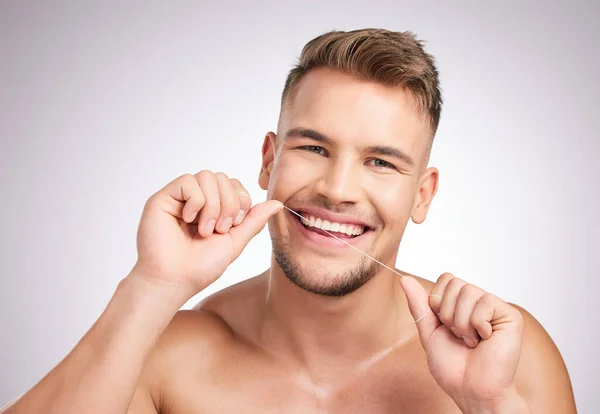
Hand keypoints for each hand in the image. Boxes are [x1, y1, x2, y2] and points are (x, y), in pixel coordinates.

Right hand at [132, 171, 282, 297]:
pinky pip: (187, 181)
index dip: (240, 200)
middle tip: (220, 229)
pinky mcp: (163, 198)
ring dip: (213, 205)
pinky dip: (195, 202)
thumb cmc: (200, 267)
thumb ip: (254, 220)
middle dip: (228, 204)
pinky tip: (188, 219)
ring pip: (207, 176)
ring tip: (204, 229)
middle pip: (222, 177)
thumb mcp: (235, 241)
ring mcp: (179, 198)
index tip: (232, 226)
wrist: (175, 280)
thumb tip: (277, 203)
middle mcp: (196, 200)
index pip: (233, 184)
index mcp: (212, 208)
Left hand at [399, 273, 525, 411]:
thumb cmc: (453, 366)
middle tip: (459, 336)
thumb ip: (419, 304)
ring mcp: (495, 307)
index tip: (444, 325)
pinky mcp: (510, 315)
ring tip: (471, 340)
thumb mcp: (428, 331)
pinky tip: (485, 340)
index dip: (438, 302)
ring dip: (462, 323)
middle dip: (448, 314)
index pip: (446, 278)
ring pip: (468, 291)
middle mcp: (478, 302)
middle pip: (455, 282)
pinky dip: (478, 325)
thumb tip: (405, 279)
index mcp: (461, 304)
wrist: (470, 389)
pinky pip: (485, 302)